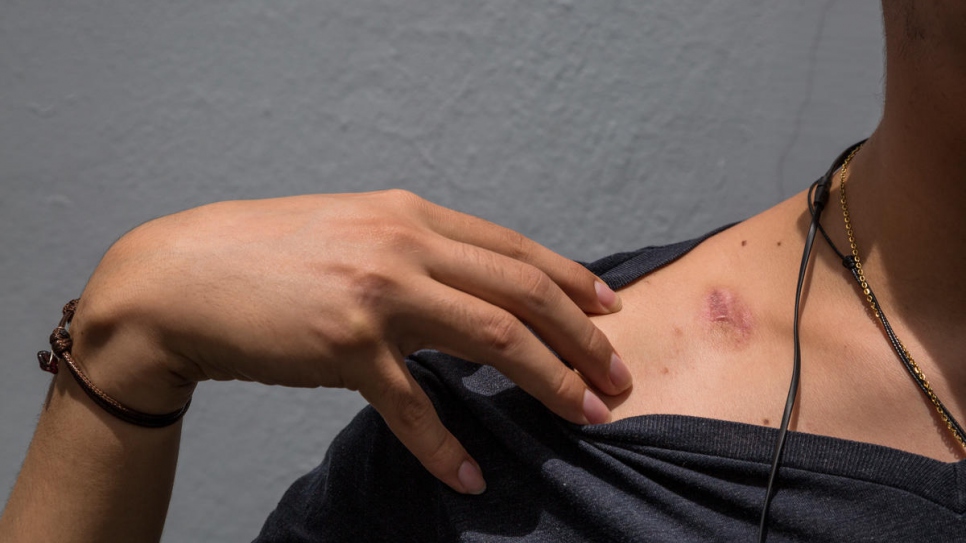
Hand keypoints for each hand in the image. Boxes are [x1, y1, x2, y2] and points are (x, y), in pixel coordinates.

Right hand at [72, 190, 628, 493]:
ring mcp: (377, 293)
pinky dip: (446, 445)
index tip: (610, 310)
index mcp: (410, 216)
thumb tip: (470, 286)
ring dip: (550, 381)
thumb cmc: (268, 256)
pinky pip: (412, 405)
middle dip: (582, 338)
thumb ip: (414, 250)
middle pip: (523, 291)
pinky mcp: (343, 346)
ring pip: (493, 336)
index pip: (515, 248)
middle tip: (618, 377)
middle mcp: (403, 244)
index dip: (573, 279)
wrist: (182, 277)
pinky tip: (470, 475)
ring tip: (586, 416)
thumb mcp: (353, 232)